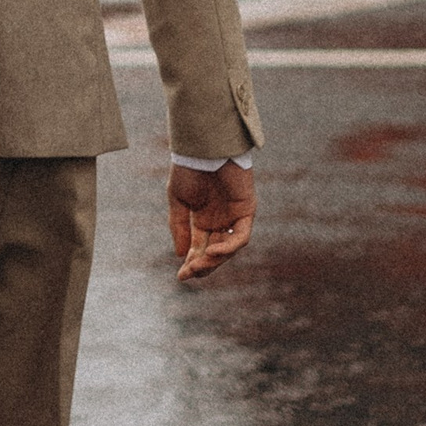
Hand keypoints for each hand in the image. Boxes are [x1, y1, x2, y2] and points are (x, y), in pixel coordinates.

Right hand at [168, 159, 255, 281]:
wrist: (203, 150)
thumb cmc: (188, 170)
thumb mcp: (178, 201)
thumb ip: (180, 227)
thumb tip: (181, 255)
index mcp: (202, 220)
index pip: (199, 249)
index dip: (191, 264)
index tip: (180, 276)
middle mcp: (220, 221)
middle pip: (214, 253)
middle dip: (203, 265)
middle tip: (190, 273)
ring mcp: (234, 217)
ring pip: (229, 248)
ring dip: (215, 259)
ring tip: (200, 263)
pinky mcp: (247, 211)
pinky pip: (241, 236)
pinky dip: (229, 246)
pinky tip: (214, 250)